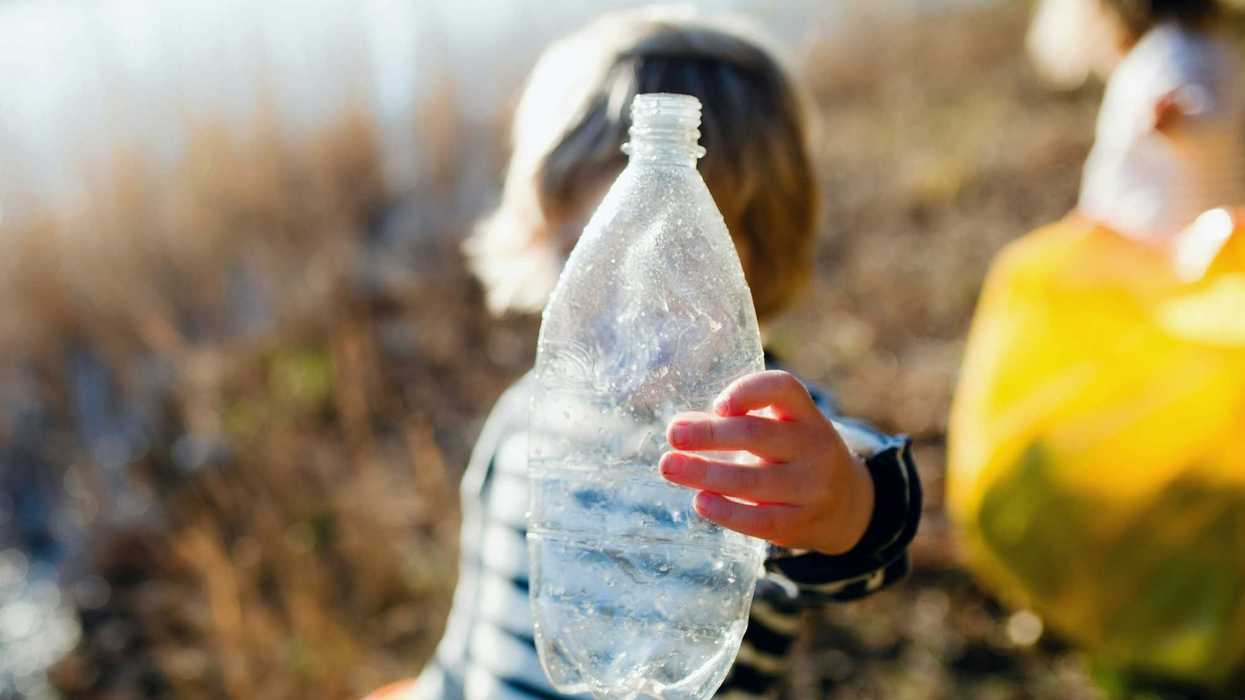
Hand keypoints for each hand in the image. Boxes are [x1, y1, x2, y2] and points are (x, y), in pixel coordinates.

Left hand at [659, 370, 874, 554]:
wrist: (848, 506)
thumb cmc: (794, 458)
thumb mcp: (779, 432)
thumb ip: (732, 425)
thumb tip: (679, 426)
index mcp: (805, 414)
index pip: (784, 388)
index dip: (748, 391)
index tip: (717, 405)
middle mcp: (814, 445)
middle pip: (757, 435)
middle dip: (710, 434)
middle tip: (674, 435)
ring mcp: (812, 486)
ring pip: (753, 480)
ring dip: (705, 473)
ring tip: (670, 467)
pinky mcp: (802, 522)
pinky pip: (760, 520)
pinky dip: (727, 511)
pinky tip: (700, 502)